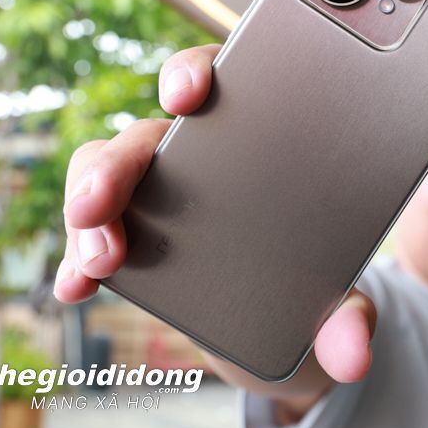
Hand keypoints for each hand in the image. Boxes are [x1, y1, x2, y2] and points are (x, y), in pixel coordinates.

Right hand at [53, 43, 376, 383]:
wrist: (285, 333)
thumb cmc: (317, 284)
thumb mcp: (340, 302)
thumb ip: (349, 319)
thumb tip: (354, 353)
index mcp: (256, 139)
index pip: (220, 80)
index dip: (195, 73)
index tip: (186, 96)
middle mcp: (198, 156)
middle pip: (147, 135)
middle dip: (117, 164)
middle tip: (102, 205)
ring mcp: (157, 194)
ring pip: (103, 173)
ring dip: (86, 210)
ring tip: (97, 263)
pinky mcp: (131, 236)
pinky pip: (90, 230)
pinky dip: (75, 256)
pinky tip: (74, 287)